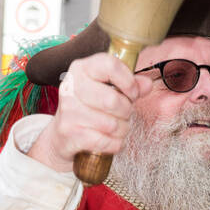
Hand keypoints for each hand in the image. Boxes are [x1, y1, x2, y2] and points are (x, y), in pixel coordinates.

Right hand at [28, 51, 152, 171]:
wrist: (62, 137)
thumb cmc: (88, 110)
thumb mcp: (107, 90)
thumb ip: (129, 85)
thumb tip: (147, 84)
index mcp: (81, 69)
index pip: (110, 65)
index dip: (128, 81)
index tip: (132, 93)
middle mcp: (71, 87)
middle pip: (112, 100)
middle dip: (126, 111)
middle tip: (125, 114)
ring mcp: (69, 111)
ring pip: (111, 124)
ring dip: (122, 130)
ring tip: (117, 128)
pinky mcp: (70, 133)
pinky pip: (105, 141)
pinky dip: (114, 144)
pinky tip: (111, 140)